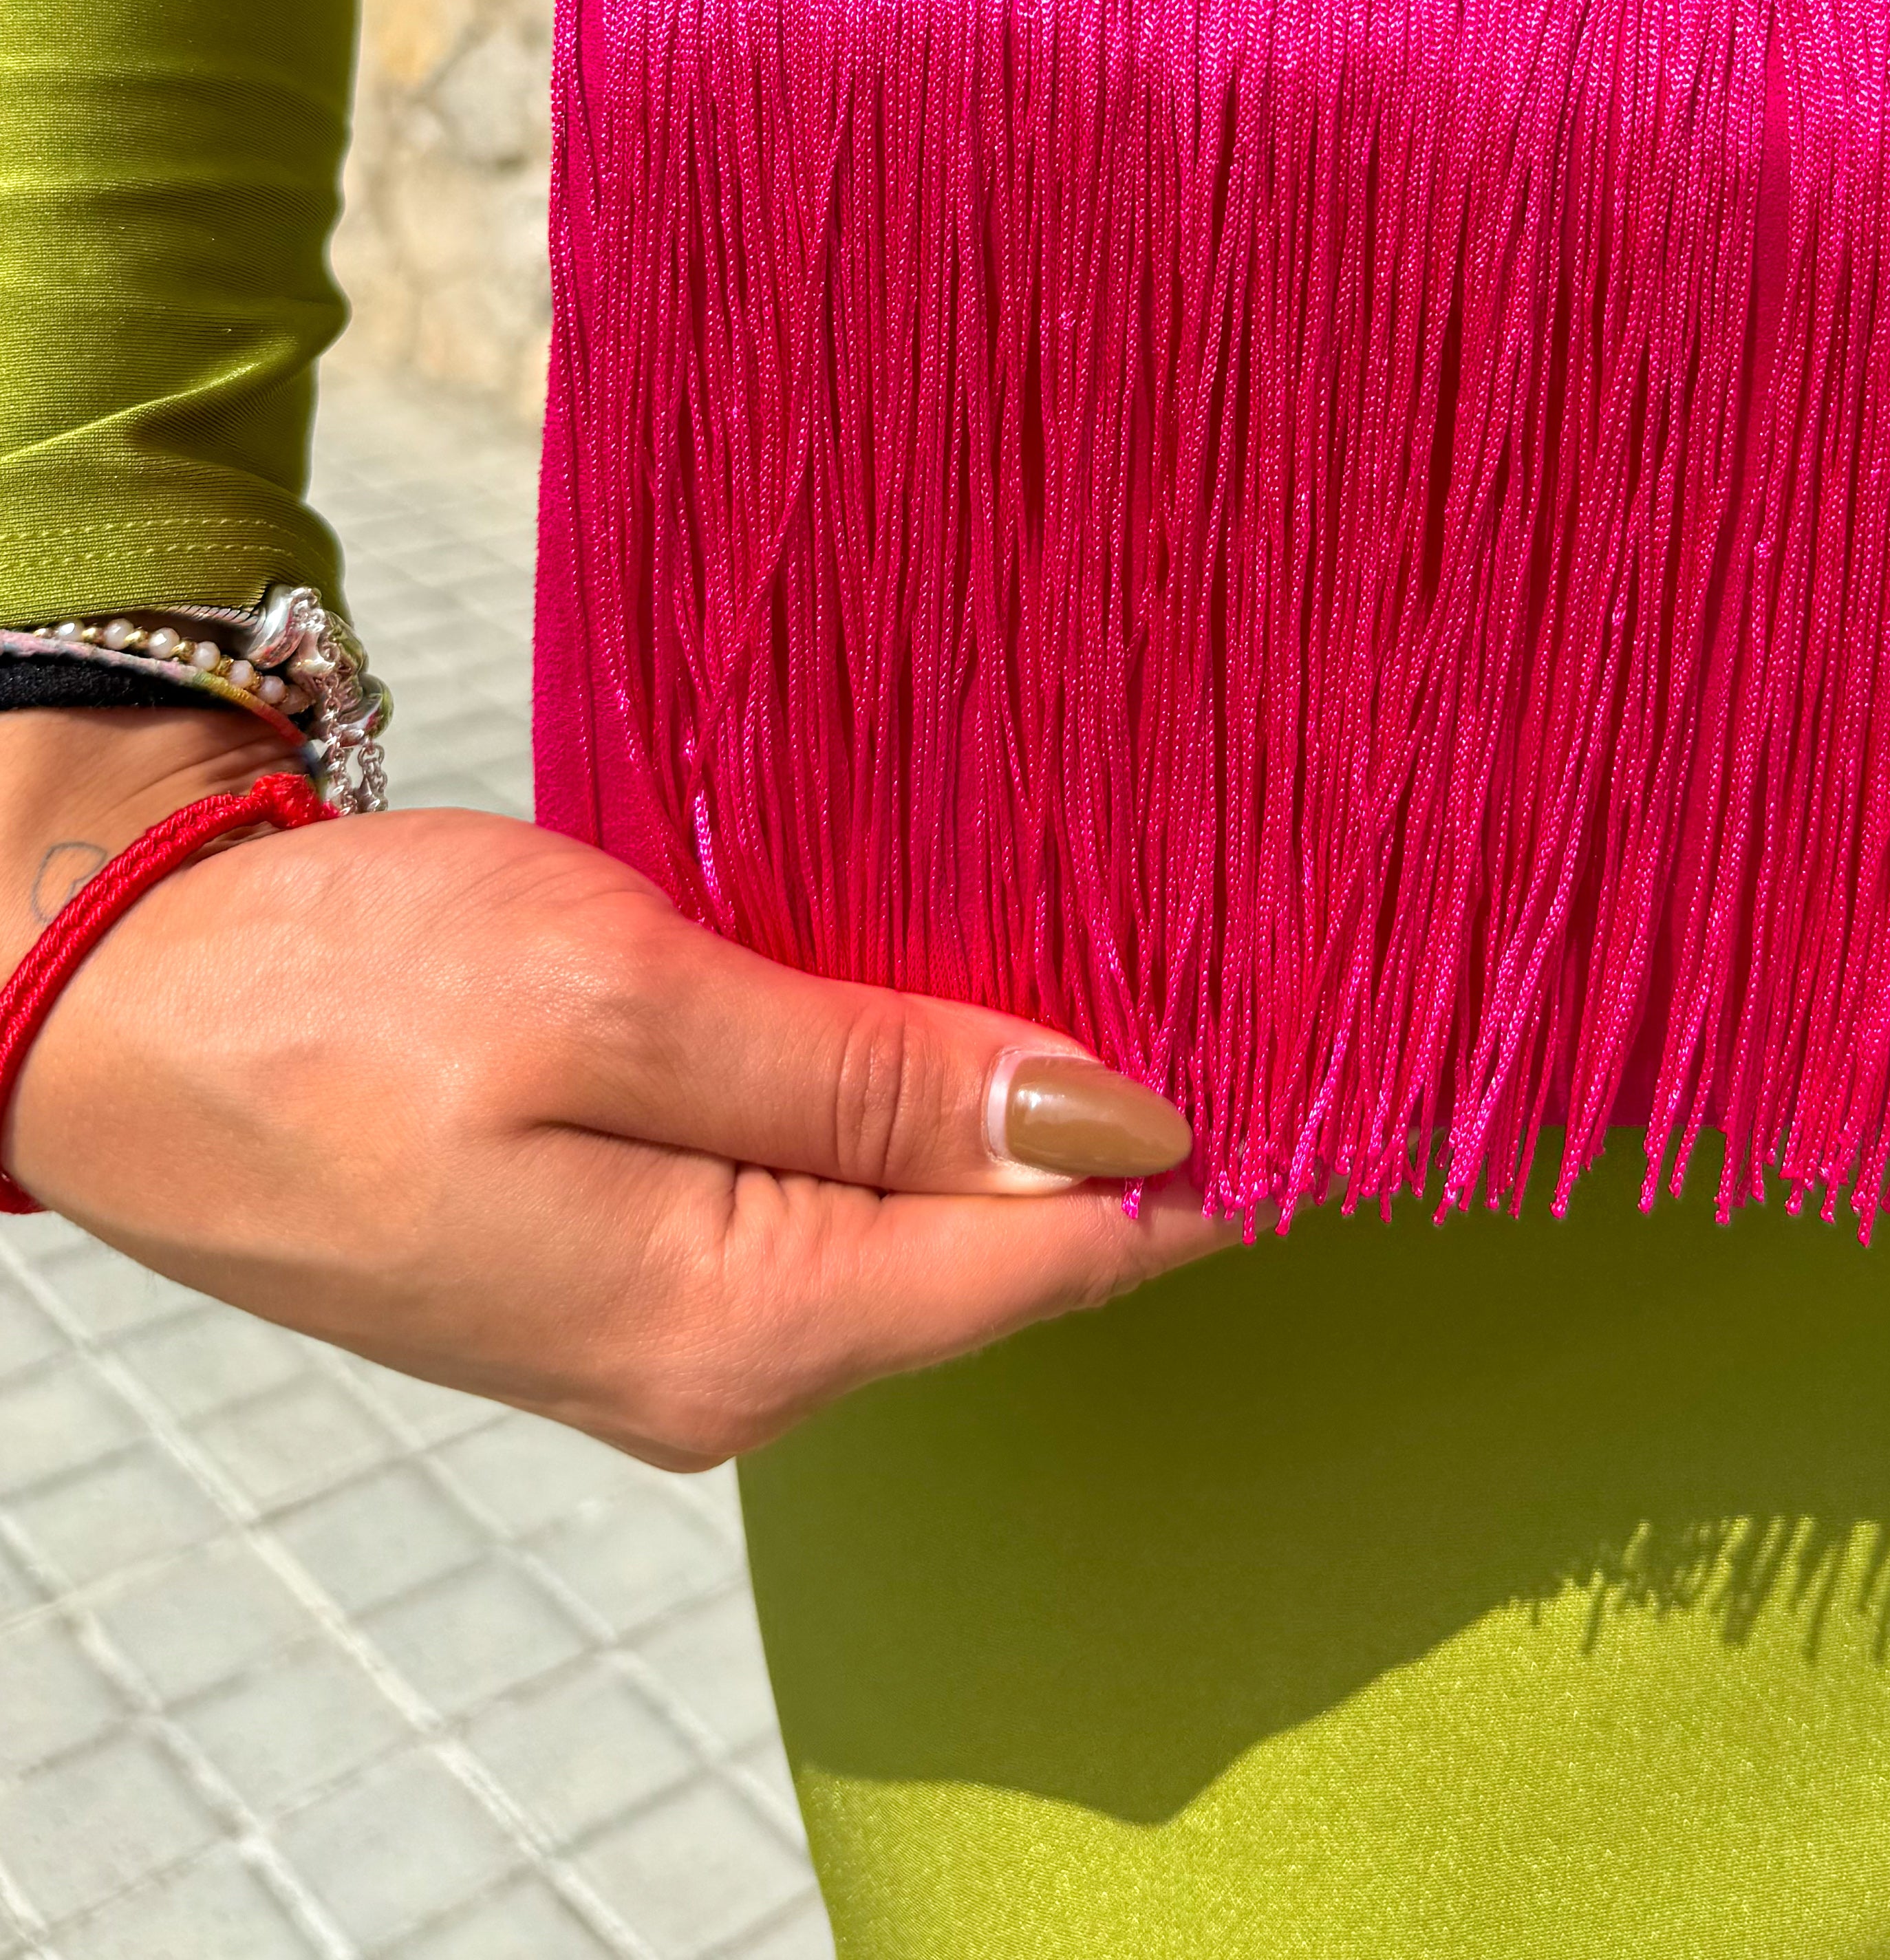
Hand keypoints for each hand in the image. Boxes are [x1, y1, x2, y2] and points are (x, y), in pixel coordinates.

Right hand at [0, 707, 1230, 1467]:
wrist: (119, 1017)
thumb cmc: (338, 995)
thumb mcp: (622, 999)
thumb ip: (877, 1074)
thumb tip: (1113, 1118)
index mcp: (744, 1322)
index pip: (1060, 1263)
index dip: (1210, 1158)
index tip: (1344, 1047)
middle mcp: (735, 1364)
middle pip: (1011, 1253)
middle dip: (1133, 1120)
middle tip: (1264, 950)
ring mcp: (682, 1320)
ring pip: (931, 1218)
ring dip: (1023, 1096)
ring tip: (1146, 948)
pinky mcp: (640, 1253)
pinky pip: (838, 1194)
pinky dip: (918, 1102)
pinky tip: (961, 998)